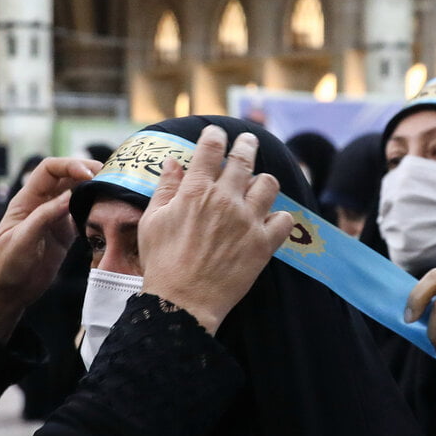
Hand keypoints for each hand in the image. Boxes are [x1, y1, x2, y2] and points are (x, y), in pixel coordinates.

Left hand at [0, 157, 100, 340]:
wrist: (5, 293)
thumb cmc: (4, 265)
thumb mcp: (22, 240)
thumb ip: (44, 217)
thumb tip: (71, 196)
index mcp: (27, 200)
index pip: (49, 170)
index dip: (69, 165)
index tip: (89, 174)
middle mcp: (42, 205)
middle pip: (67, 178)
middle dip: (87, 174)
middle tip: (110, 178)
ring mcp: (54, 220)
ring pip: (77, 196)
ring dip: (94, 192)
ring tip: (113, 193)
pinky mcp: (64, 236)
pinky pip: (83, 218)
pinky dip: (95, 214)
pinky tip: (108, 215)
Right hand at [137, 126, 293, 334]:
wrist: (181, 301)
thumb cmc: (161, 262)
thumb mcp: (152, 221)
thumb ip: (165, 188)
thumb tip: (173, 164)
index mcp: (195, 190)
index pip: (211, 149)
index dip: (215, 136)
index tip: (216, 133)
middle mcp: (225, 199)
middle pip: (244, 158)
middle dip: (246, 145)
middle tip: (247, 142)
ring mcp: (247, 220)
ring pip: (268, 183)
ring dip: (262, 181)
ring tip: (258, 185)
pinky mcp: (263, 244)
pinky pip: (283, 219)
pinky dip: (278, 216)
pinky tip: (270, 219)